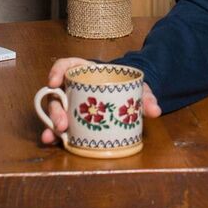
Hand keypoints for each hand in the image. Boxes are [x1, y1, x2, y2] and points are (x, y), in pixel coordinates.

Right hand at [39, 56, 161, 145]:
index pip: (66, 65)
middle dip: (56, 109)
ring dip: (52, 124)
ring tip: (55, 135)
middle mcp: (72, 88)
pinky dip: (54, 133)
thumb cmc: (128, 87)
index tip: (54, 82)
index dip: (56, 71)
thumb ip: (145, 97)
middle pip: (57, 94)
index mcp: (85, 72)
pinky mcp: (71, 120)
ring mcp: (70, 104)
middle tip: (62, 123)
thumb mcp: (138, 88)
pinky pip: (59, 125)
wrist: (129, 98)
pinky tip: (52, 141)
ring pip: (55, 112)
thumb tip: (155, 111)